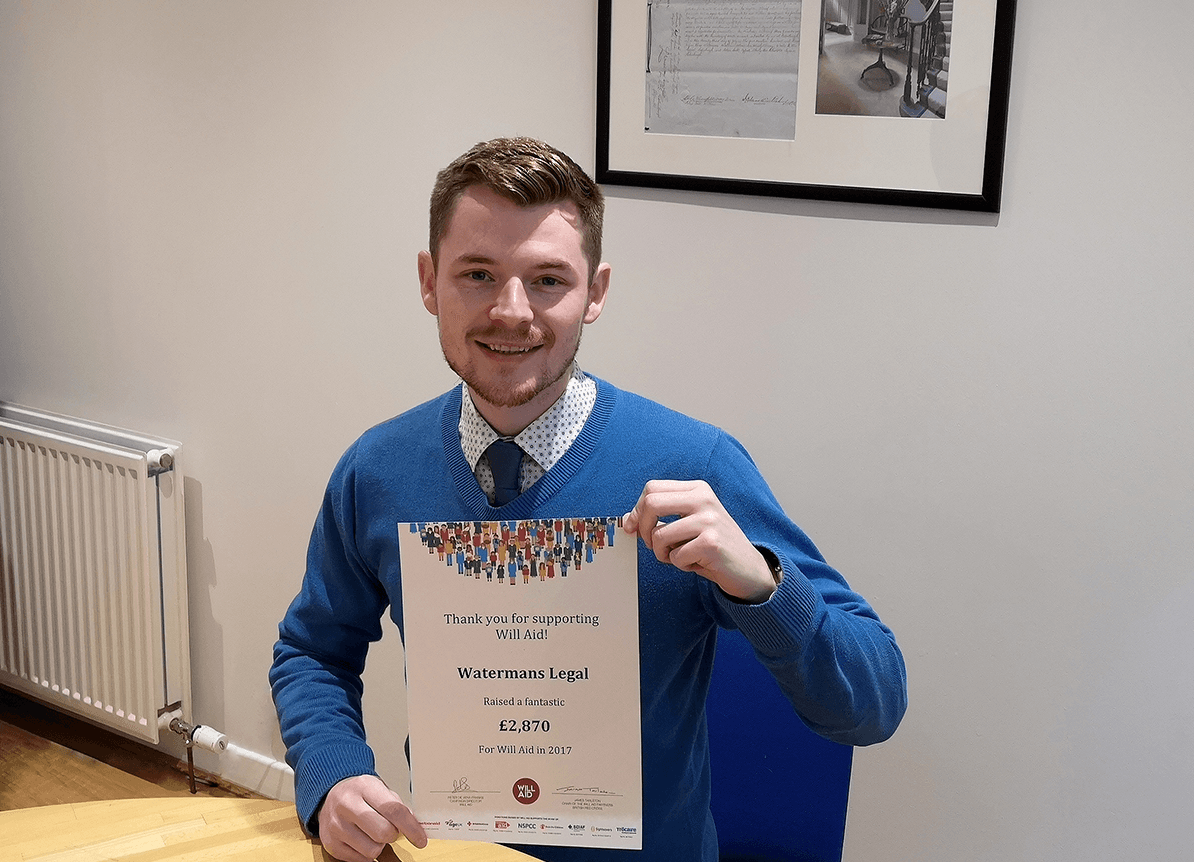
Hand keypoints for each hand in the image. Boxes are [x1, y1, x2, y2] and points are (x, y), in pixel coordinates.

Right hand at [317, 774, 427, 861]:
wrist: (330, 796)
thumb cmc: (360, 794)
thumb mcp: (380, 789)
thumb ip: (397, 805)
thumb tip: (415, 825)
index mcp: (364, 786)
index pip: (393, 810)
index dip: (411, 827)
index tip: (421, 839)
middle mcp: (347, 805)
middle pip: (383, 832)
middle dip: (393, 834)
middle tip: (389, 829)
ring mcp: (336, 825)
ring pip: (372, 850)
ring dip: (379, 845)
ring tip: (372, 832)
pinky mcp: (330, 843)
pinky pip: (360, 859)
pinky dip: (366, 853)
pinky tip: (362, 839)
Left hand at [623, 479, 777, 603]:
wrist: (748, 568)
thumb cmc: (712, 546)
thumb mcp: (687, 525)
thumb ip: (660, 518)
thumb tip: (628, 520)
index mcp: (696, 489)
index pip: (652, 488)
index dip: (637, 510)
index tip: (634, 528)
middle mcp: (703, 499)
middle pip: (651, 503)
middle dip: (644, 530)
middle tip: (653, 545)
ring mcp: (708, 519)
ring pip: (660, 535)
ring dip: (663, 554)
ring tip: (680, 557)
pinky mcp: (711, 541)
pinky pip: (676, 555)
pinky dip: (680, 565)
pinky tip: (697, 563)